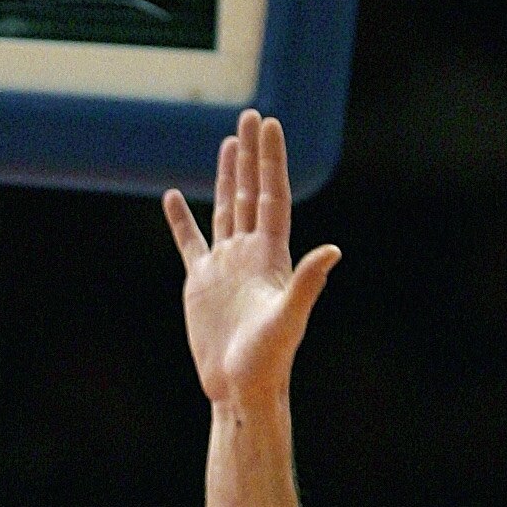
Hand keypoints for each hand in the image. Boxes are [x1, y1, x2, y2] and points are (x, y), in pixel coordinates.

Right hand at [163, 107, 339, 408]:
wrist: (240, 390)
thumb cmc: (268, 361)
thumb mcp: (288, 318)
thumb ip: (308, 282)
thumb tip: (333, 251)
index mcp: (271, 256)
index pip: (271, 195)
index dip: (271, 160)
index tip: (269, 124)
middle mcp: (249, 254)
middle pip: (250, 192)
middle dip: (250, 155)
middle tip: (250, 116)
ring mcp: (224, 267)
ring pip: (225, 209)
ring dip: (226, 176)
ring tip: (228, 143)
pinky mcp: (200, 284)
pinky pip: (190, 243)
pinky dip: (181, 220)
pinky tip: (172, 197)